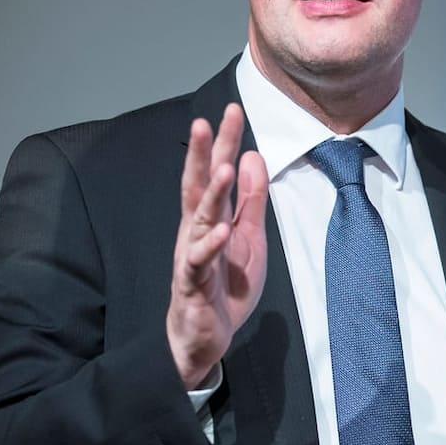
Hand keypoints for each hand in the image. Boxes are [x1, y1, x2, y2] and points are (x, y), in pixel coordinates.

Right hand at [166, 103, 268, 389]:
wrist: (204, 335)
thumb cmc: (224, 284)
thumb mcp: (249, 237)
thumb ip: (252, 201)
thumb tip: (254, 157)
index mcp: (211, 216)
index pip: (216, 171)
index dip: (224, 142)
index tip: (231, 110)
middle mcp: (196, 229)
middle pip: (198, 185)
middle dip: (203, 154)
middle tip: (207, 121)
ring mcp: (191, 254)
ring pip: (199, 219)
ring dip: (211, 194)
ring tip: (223, 168)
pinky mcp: (191, 282)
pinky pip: (198, 261)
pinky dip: (209, 246)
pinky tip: (219, 231)